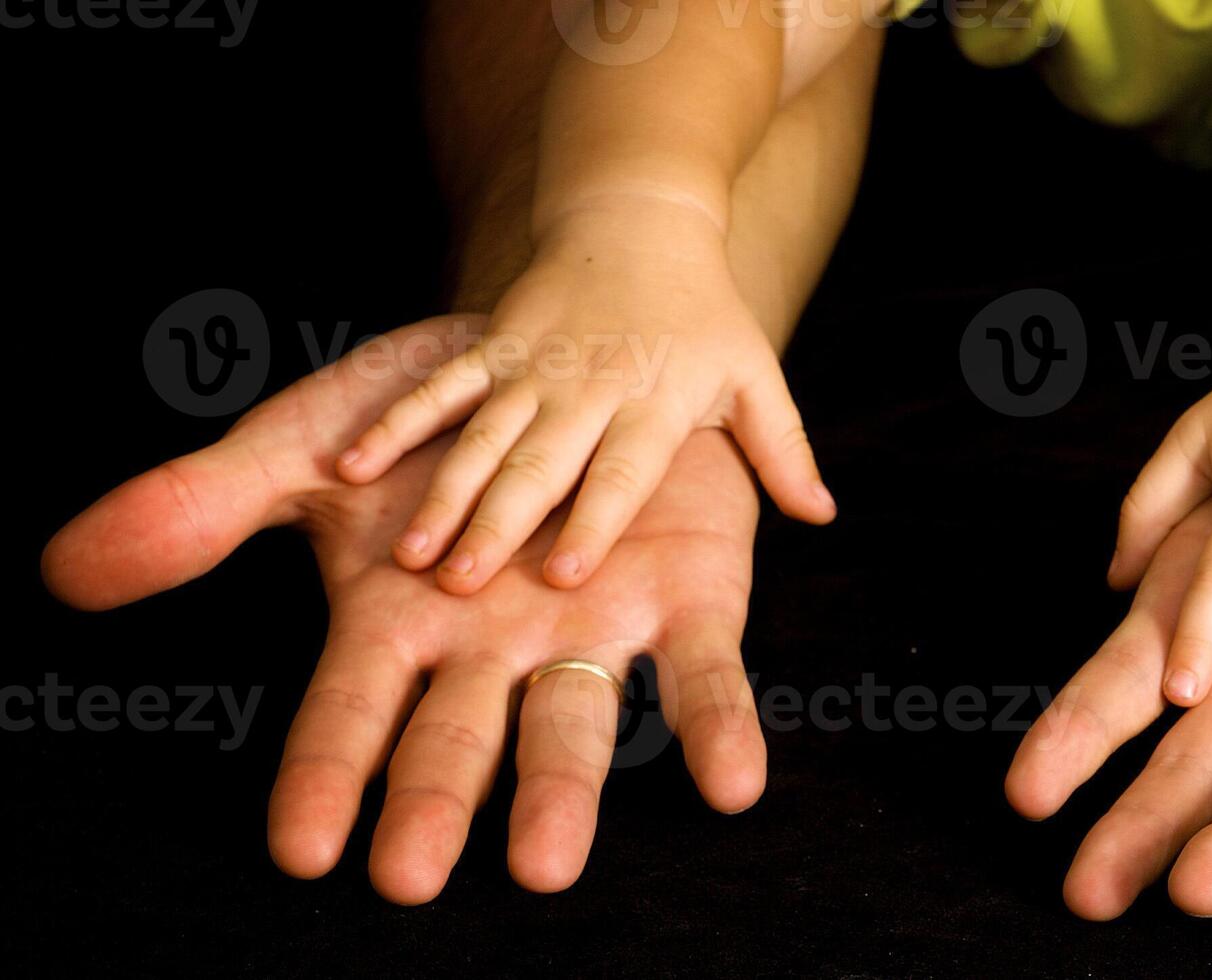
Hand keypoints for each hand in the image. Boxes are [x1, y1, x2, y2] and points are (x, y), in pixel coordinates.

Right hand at [43, 316, 769, 903]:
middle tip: (411, 877)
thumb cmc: (434, 425)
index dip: (329, 773)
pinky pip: (704, 675)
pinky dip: (719, 727)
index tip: (304, 847)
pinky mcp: (687, 604)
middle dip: (437, 804)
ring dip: (564, 792)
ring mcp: (590, 632)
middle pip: (458, 738)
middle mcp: (493, 650)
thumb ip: (206, 509)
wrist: (569, 359)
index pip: (350, 713)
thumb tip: (66, 570)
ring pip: (576, 723)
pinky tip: (732, 785)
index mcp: (399, 623)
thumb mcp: (313, 447)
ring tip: (545, 865)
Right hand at [334, 198, 833, 595]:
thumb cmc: (705, 316)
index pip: (623, 473)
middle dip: (501, 526)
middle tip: (462, 587)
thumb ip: (783, 450)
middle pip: (542, 465)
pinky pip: (439, 390)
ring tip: (411, 555)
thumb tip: (824, 513)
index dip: (596, 521)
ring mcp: (532, 366)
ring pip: (482, 437)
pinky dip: (398, 424)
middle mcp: (589, 389)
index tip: (567, 575)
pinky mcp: (490, 346)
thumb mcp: (755, 377)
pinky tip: (353, 469)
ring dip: (444, 494)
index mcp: (654, 405)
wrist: (640, 217)